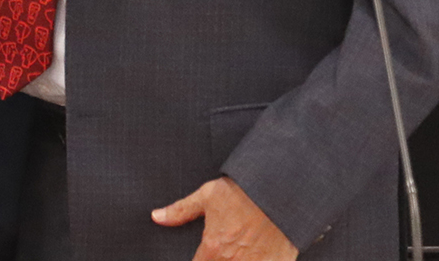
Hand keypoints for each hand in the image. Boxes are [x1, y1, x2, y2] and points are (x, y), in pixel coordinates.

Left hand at [153, 177, 297, 260]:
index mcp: (214, 249)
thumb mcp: (209, 195)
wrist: (282, 185)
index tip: (204, 256)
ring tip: (239, 252)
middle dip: (220, 260)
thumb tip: (156, 217)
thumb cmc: (244, 189)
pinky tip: (257, 254)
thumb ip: (181, 210)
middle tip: (225, 250)